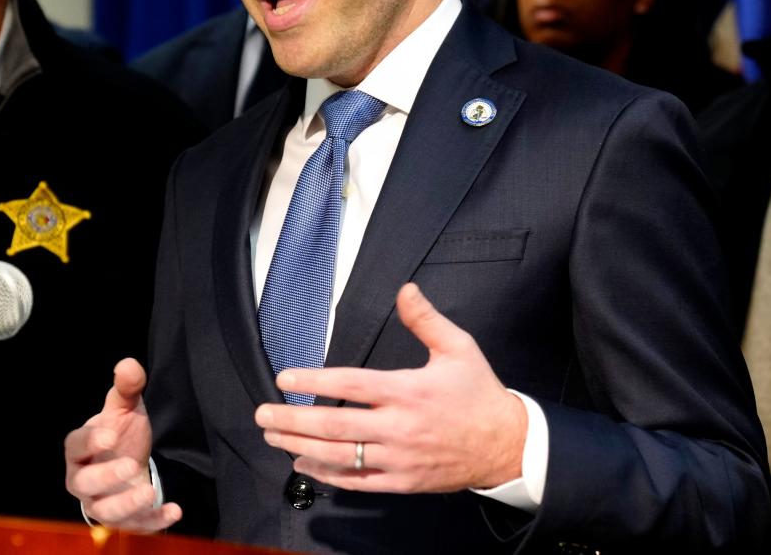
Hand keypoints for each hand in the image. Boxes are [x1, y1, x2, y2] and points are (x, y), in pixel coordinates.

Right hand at [63, 358, 181, 530]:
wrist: (127, 464)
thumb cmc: (120, 434)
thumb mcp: (125, 409)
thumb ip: (126, 388)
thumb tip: (128, 363)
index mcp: (80, 448)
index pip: (75, 445)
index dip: (89, 441)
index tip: (110, 435)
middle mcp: (83, 478)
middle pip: (83, 483)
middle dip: (105, 477)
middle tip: (130, 465)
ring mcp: (101, 502)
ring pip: (104, 511)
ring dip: (125, 505)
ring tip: (148, 492)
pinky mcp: (124, 519)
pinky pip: (133, 526)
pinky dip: (152, 522)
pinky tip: (173, 510)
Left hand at [254, 283, 527, 492]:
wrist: (507, 445)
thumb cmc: (478, 392)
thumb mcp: (458, 348)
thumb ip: (426, 319)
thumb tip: (405, 289)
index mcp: (408, 391)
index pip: (350, 384)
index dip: (314, 380)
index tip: (285, 377)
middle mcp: (399, 427)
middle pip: (335, 425)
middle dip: (293, 420)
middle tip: (262, 414)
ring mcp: (399, 459)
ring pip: (340, 456)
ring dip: (301, 447)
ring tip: (273, 437)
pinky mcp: (403, 482)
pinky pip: (359, 482)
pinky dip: (328, 475)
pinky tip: (304, 465)